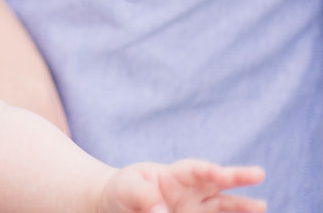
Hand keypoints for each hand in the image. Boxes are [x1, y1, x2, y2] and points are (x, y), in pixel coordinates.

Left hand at [102, 159, 265, 212]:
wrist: (117, 205)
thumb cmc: (123, 190)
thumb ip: (144, 196)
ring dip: (241, 206)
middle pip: (216, 182)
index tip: (222, 173)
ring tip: (261, 205)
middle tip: (259, 173)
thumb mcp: (126, 187)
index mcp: (174, 174)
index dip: (209, 170)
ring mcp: (194, 208)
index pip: (195, 169)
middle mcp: (190, 191)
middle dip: (237, 177)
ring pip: (221, 205)